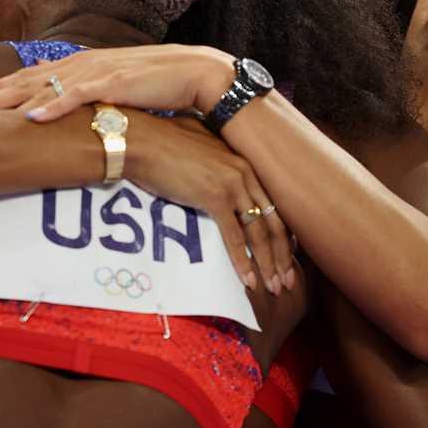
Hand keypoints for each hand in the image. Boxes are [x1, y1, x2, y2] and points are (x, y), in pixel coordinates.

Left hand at [0, 45, 235, 121]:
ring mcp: (96, 72)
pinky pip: (77, 97)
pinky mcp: (115, 84)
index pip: (30, 78)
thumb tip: (70, 105)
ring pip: (41, 86)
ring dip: (7, 97)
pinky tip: (30, 116)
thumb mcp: (117, 89)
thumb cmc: (160, 85)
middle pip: (25, 80)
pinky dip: (53, 106)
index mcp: (82, 67)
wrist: (198, 73)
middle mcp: (82, 65)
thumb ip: (91, 94)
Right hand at [127, 114, 294, 294]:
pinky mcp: (214, 197)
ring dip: (268, 263)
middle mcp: (245, 172)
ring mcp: (232, 184)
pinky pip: (234, 236)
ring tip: (274, 287)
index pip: (273, 203)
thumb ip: (213, 158)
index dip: (281, 233)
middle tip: (286, 280)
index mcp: (244, 161)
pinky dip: (242, 261)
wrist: (140, 140)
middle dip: (282, 255)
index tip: (285, 255)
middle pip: (273, 220)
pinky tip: (248, 279)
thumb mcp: (198, 144)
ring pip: (259, 232)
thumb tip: (209, 169)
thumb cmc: (161, 140)